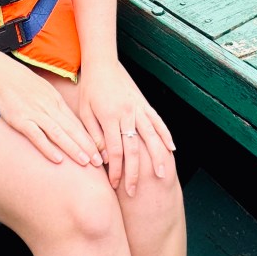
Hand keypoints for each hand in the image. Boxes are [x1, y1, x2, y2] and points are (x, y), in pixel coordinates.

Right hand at [0, 51, 103, 167]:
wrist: (2, 74)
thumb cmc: (22, 83)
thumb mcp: (44, 91)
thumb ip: (55, 106)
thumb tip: (66, 121)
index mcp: (56, 102)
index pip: (77, 123)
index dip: (89, 138)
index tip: (100, 150)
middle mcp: (50, 108)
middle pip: (72, 130)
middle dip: (88, 146)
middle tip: (100, 162)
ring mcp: (36, 114)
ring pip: (59, 134)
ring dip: (73, 149)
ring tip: (86, 162)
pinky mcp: (21, 120)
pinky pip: (37, 136)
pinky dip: (48, 148)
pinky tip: (58, 159)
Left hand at [77, 60, 175, 195]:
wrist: (102, 63)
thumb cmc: (90, 89)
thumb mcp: (84, 112)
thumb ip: (93, 134)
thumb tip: (101, 159)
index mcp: (109, 116)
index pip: (114, 150)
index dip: (115, 170)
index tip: (115, 185)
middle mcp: (126, 113)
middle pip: (133, 148)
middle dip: (134, 172)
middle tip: (134, 191)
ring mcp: (138, 108)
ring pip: (151, 136)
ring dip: (157, 157)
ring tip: (162, 175)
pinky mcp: (144, 103)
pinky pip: (158, 121)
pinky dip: (165, 135)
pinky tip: (171, 149)